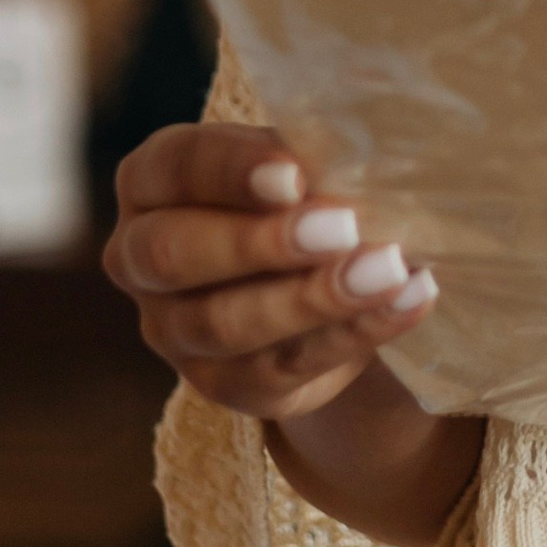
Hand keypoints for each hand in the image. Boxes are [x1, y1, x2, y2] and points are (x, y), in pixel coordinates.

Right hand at [105, 119, 438, 424]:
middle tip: (341, 226)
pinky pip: (285, 365)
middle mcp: (139, 259)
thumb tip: (358, 164)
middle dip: (262, 242)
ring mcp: (173, 331)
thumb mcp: (294, 165)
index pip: (175, 169)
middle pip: (176, 254)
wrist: (315, 285)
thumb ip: (308, 161)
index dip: (232, 170)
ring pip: (225, 323)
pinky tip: (407, 298)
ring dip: (313, 298)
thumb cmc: (298, 196)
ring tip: (387, 269)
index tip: (294, 174)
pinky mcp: (224, 385)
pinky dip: (355, 331)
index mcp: (151, 183)